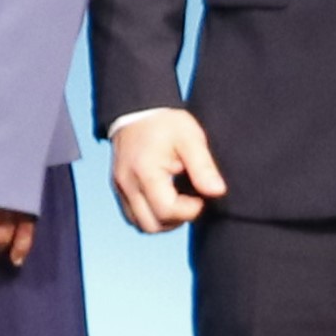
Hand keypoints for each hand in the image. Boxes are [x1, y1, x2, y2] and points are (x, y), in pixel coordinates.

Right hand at [105, 106, 227, 233]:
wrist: (137, 111)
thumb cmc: (166, 124)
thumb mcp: (191, 138)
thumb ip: (204, 166)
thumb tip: (217, 192)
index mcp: (145, 171)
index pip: (167, 210)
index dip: (190, 210)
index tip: (202, 196)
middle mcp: (127, 183)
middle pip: (152, 225)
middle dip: (177, 219)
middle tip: (191, 199)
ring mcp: (120, 188)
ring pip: (141, 225)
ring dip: (163, 220)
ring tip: (179, 200)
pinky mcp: (118, 190)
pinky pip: (133, 217)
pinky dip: (151, 215)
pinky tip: (165, 199)